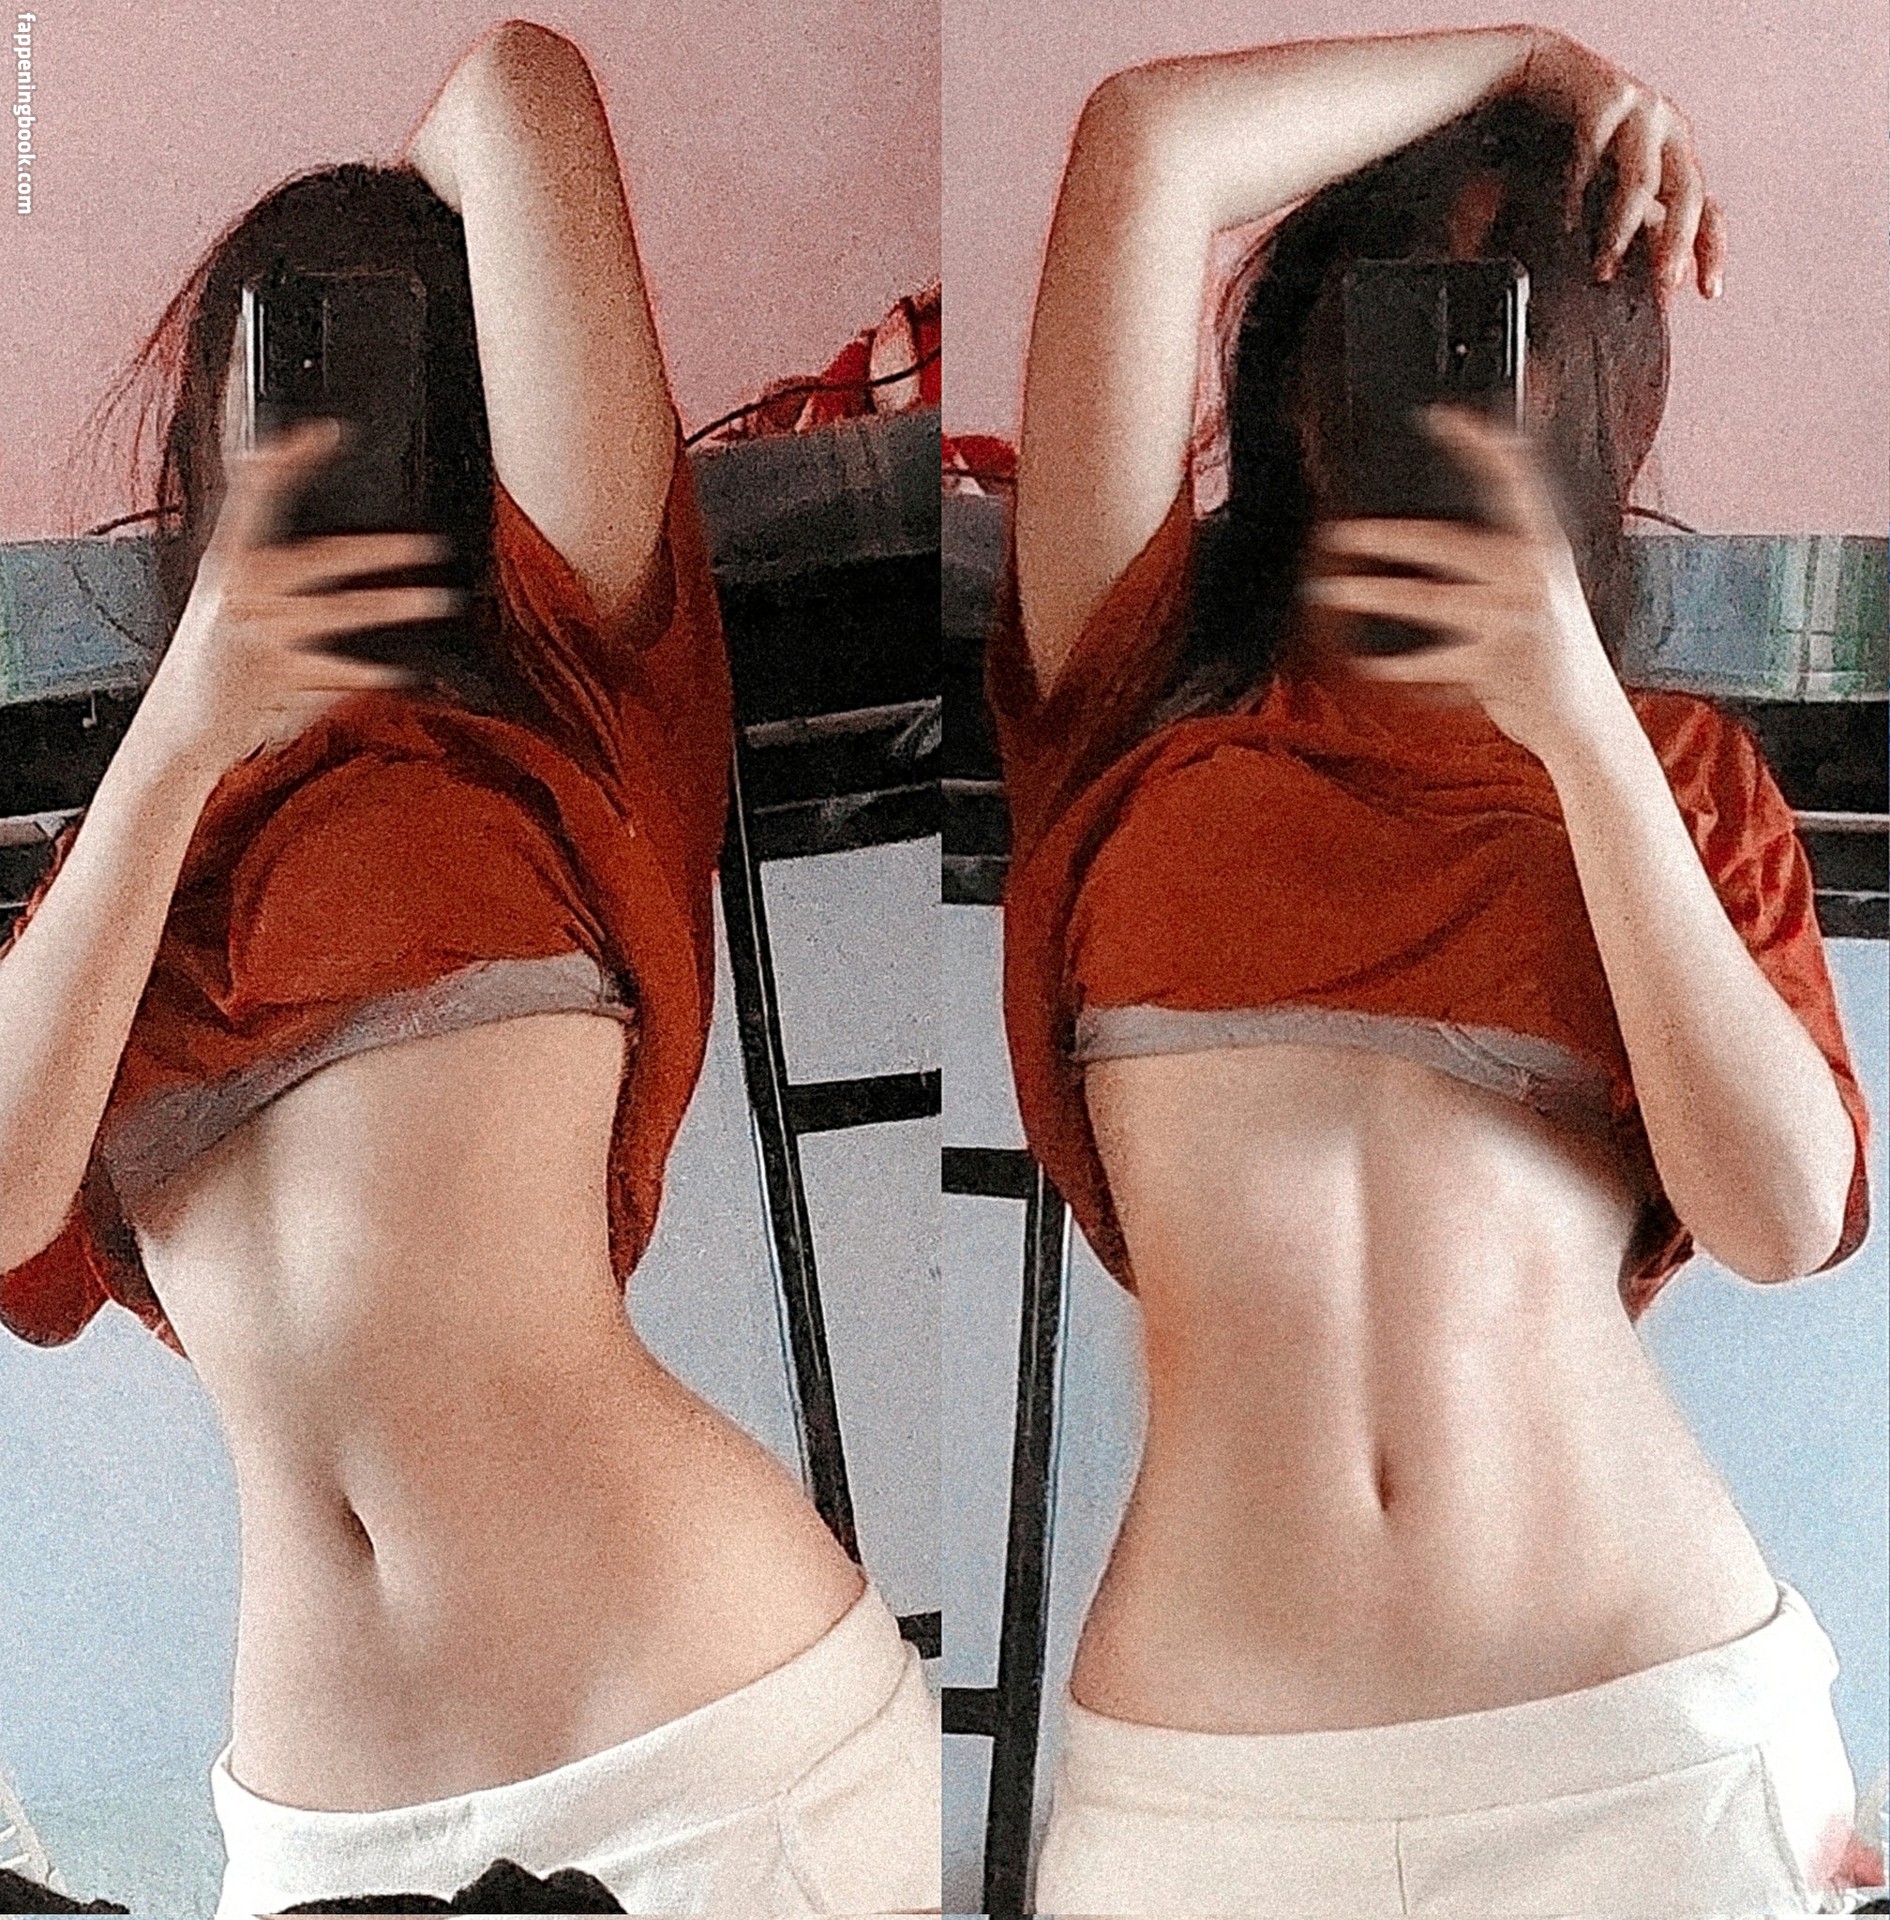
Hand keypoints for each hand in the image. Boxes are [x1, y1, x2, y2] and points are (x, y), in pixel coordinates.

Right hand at [135, 418, 464, 780]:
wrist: (184, 721)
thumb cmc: (217, 651)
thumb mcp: (228, 594)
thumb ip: (269, 560)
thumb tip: (317, 519)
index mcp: (227, 559)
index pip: (255, 494)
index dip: (290, 458)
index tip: (327, 431)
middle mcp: (243, 590)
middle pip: (326, 556)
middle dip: (385, 550)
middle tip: (433, 544)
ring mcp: (264, 633)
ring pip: (348, 611)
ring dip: (400, 604)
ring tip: (441, 599)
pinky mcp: (282, 675)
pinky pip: (347, 669)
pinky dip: (376, 672)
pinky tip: (404, 671)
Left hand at [1299, 407, 1629, 765]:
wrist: (1584, 715)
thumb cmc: (1552, 650)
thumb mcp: (1540, 591)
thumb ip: (1498, 560)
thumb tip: (1420, 539)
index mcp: (1544, 547)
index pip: (1514, 480)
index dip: (1479, 443)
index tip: (1439, 417)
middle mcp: (1531, 576)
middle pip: (1444, 541)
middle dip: (1384, 536)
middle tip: (1338, 533)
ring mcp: (1512, 620)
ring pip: (1423, 599)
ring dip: (1369, 593)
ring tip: (1329, 590)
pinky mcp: (1492, 664)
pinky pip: (1424, 660)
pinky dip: (1391, 665)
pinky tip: (1364, 662)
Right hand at [1518, 30, 1723, 301]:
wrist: (1531, 76)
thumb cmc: (1561, 141)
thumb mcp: (1596, 196)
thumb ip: (1617, 233)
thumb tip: (1629, 280)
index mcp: (1671, 163)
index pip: (1709, 212)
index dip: (1710, 252)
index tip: (1707, 292)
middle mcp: (1666, 136)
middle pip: (1687, 196)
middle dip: (1675, 245)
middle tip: (1661, 285)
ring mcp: (1640, 114)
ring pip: (1644, 180)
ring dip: (1623, 229)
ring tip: (1604, 266)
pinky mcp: (1607, 97)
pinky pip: (1596, 151)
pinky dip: (1580, 190)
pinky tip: (1568, 219)